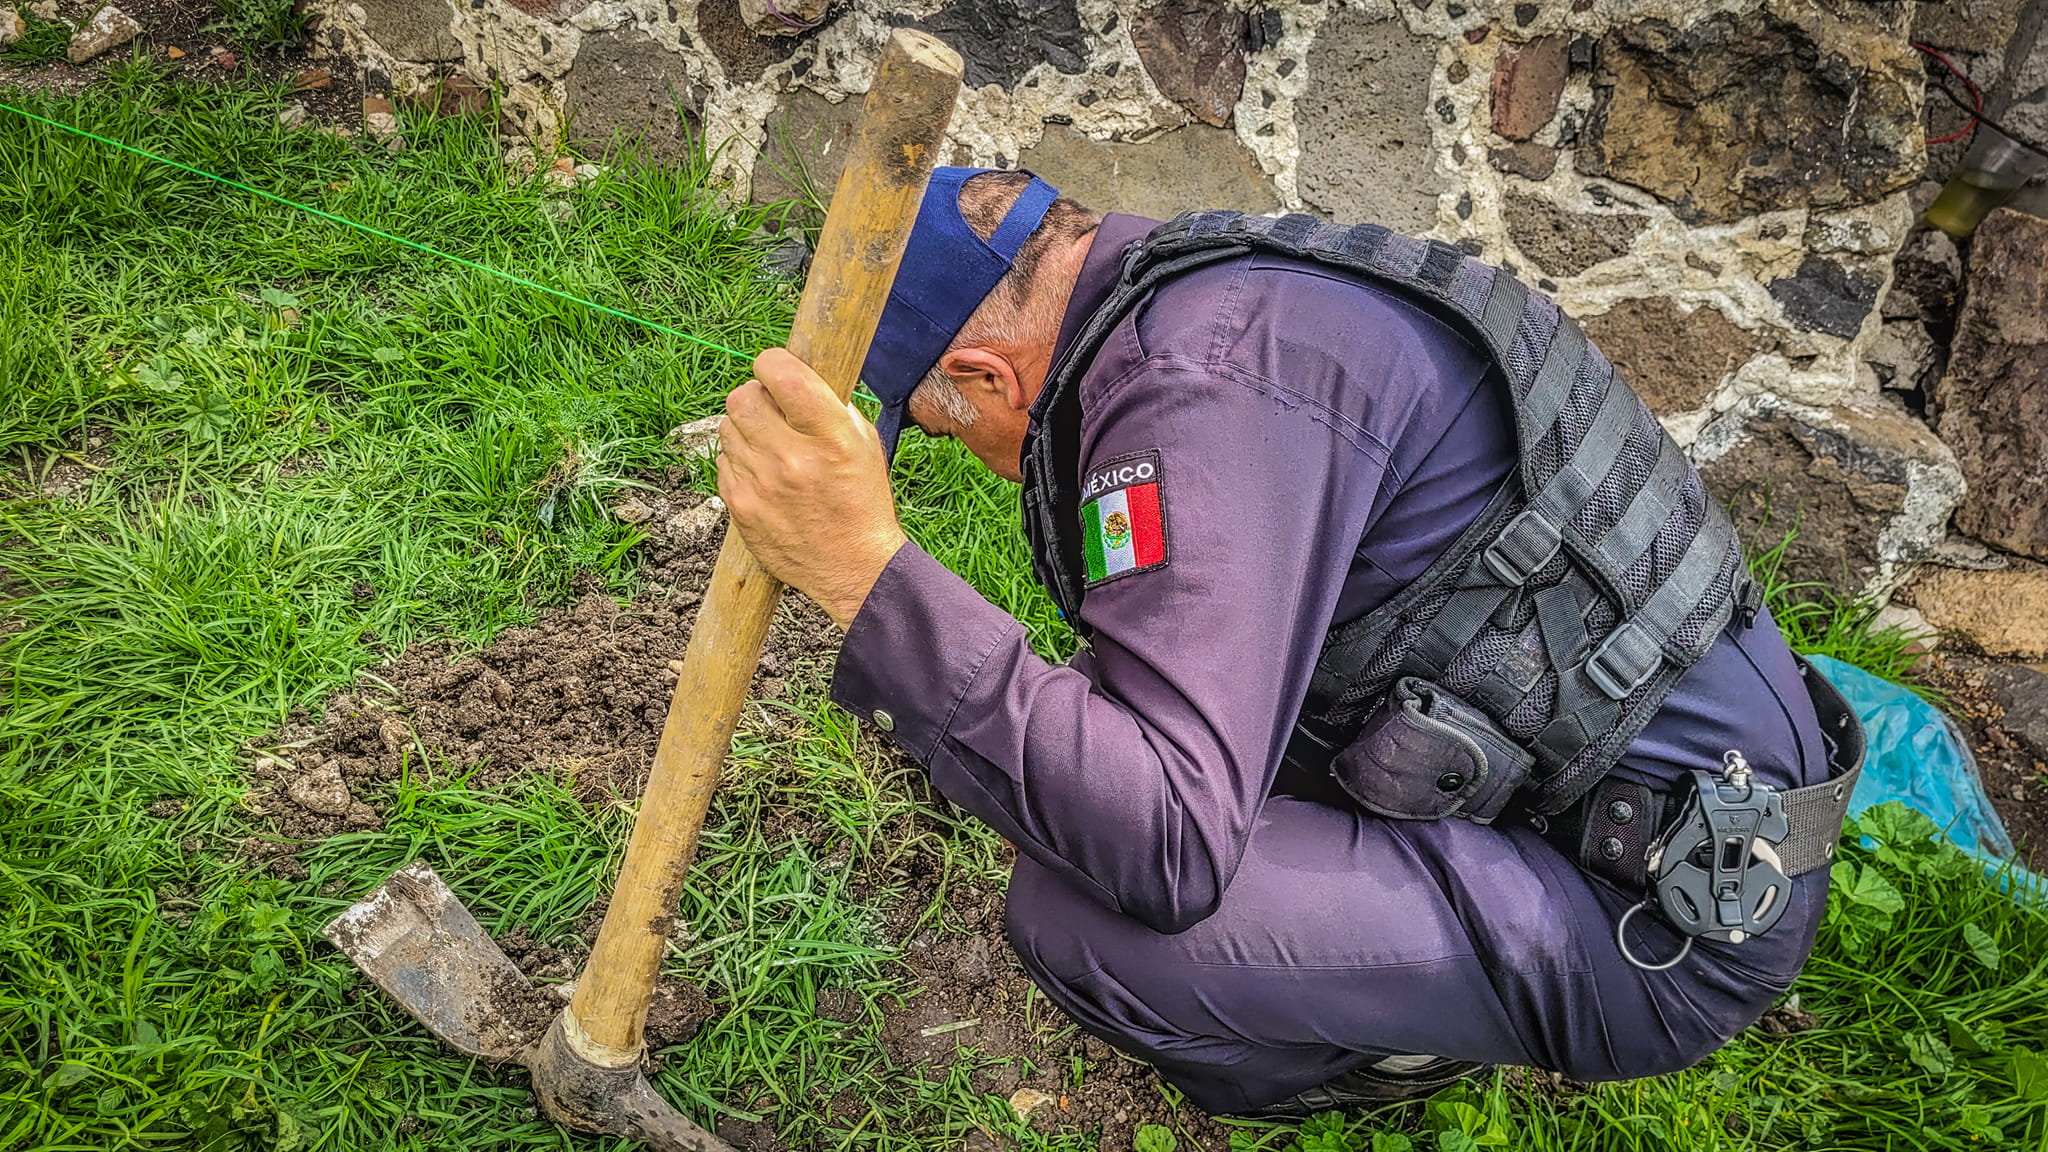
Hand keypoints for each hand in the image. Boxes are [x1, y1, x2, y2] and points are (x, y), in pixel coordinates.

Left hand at [717, 348, 907, 628]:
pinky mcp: (740, 507)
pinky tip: (765, 474)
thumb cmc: (861, 499)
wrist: (853, 567)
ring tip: (771, 445)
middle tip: (772, 409)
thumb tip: (795, 371)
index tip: (777, 370)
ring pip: (727, 427)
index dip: (773, 363)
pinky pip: (723, 461)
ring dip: (746, 428)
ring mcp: (761, 485)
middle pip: (742, 397)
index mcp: (830, 437)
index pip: (781, 374)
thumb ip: (830, 404)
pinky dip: (740, 460)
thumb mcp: (864, 443)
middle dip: (755, 395)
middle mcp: (792, 458)